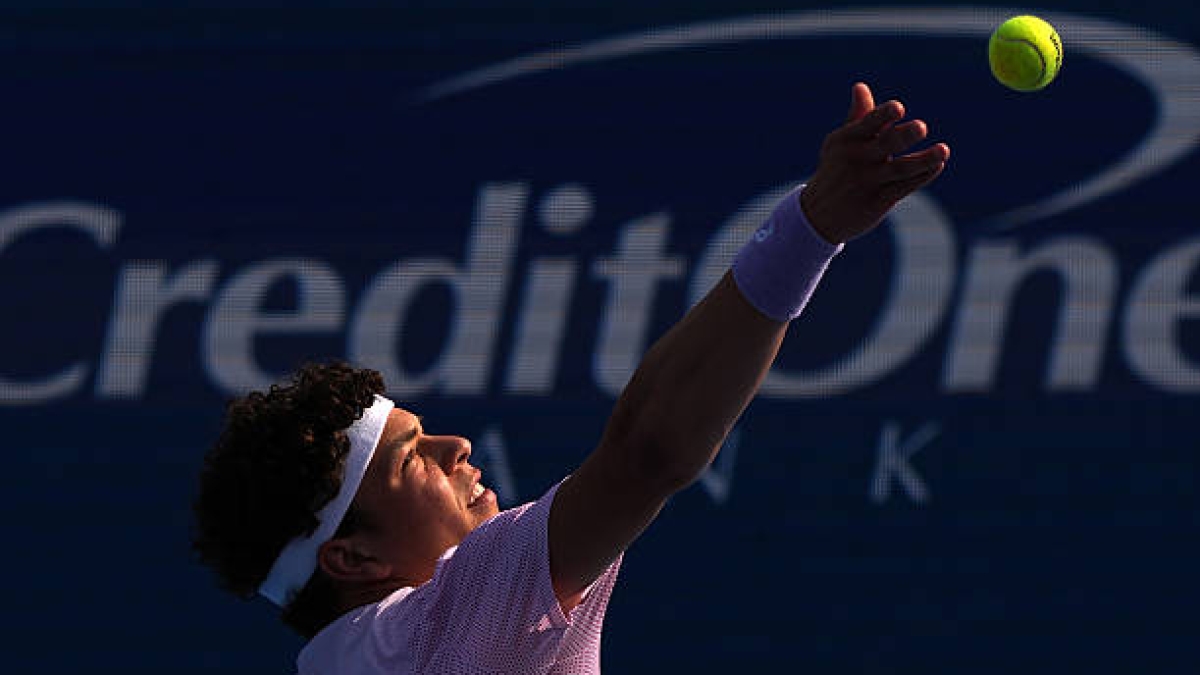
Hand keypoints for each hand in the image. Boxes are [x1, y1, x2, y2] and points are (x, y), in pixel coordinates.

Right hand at [801, 82, 949, 243]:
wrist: (818, 215)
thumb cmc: (835, 170)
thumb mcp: (839, 144)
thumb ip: (858, 117)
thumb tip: (860, 86)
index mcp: (847, 139)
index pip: (867, 124)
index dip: (883, 115)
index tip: (898, 108)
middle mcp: (857, 160)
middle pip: (885, 144)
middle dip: (903, 135)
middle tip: (922, 127)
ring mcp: (868, 182)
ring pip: (900, 169)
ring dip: (923, 160)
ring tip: (943, 151)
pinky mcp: (877, 202)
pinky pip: (904, 187)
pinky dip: (922, 176)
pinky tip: (937, 165)